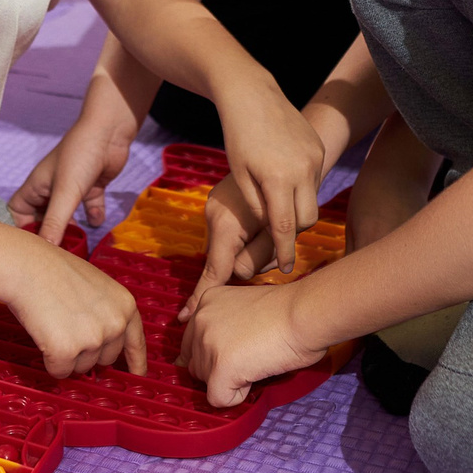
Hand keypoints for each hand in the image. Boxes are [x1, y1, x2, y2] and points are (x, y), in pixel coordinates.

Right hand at [2, 234, 145, 377]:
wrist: (26, 266)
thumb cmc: (54, 270)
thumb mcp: (96, 287)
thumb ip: (107, 313)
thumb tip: (104, 343)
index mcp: (125, 305)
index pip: (136, 342)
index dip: (136, 362)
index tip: (137, 374)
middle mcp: (115, 324)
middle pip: (105, 359)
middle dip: (87, 351)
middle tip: (67, 326)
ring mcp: (92, 339)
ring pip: (81, 368)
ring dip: (67, 355)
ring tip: (54, 325)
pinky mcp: (66, 352)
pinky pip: (60, 372)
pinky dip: (49, 361)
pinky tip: (44, 335)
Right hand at [9, 95, 138, 244]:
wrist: (110, 132)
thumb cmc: (80, 156)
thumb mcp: (65, 192)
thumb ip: (55, 222)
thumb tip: (45, 251)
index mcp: (36, 187)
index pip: (17, 212)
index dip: (22, 229)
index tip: (33, 248)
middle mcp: (50, 188)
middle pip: (42, 218)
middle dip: (49, 234)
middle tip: (57, 254)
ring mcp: (71, 188)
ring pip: (66, 215)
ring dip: (71, 228)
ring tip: (76, 246)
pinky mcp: (90, 187)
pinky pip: (88, 207)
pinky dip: (92, 215)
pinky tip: (97, 220)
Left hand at [180, 281, 321, 408]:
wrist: (304, 313)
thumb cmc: (288, 311)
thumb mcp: (243, 307)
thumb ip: (224, 325)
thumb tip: (217, 354)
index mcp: (206, 302)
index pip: (191, 343)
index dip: (214, 355)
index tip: (235, 353)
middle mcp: (200, 320)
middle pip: (196, 364)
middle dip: (219, 369)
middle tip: (250, 356)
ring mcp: (208, 345)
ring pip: (206, 383)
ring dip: (230, 381)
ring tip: (256, 361)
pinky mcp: (220, 369)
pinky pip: (219, 399)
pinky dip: (237, 397)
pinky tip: (255, 375)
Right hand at [184, 173, 276, 306]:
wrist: (282, 155)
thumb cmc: (287, 199)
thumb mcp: (275, 233)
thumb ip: (257, 257)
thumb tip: (240, 274)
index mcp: (225, 225)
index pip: (214, 271)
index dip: (201, 297)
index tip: (185, 317)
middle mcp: (213, 217)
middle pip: (229, 262)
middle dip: (251, 260)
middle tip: (273, 243)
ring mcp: (214, 210)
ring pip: (231, 249)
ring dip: (252, 247)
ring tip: (271, 229)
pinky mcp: (220, 207)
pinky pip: (231, 235)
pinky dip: (245, 237)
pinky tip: (260, 224)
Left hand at [212, 77, 325, 274]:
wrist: (252, 94)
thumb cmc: (237, 135)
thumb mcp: (239, 175)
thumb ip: (256, 206)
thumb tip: (271, 229)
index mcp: (278, 179)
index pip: (286, 228)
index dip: (284, 252)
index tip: (284, 269)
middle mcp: (303, 169)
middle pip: (306, 218)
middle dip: (294, 233)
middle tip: (278, 240)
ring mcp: (313, 158)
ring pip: (312, 200)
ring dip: (298, 210)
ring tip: (278, 208)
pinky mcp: (316, 148)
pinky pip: (314, 179)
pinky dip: (302, 189)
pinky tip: (285, 184)